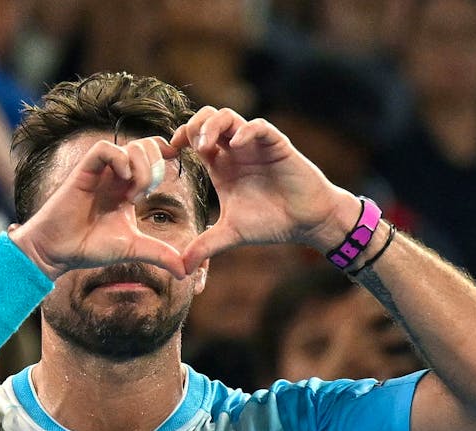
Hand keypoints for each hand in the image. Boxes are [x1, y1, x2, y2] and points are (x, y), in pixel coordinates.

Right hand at [9, 136, 186, 279]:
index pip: (152, 156)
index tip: (174, 173)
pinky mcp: (84, 171)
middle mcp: (116, 175)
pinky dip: (119, 161)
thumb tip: (185, 272)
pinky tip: (122, 184)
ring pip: (129, 146)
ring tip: (134, 195)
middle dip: (155, 167)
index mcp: (128, 187)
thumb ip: (160, 255)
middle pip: (146, 146)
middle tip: (146, 195)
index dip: (166, 157)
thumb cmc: (91, 247)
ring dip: (140, 168)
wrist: (59, 252)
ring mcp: (100, 172)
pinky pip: (105, 149)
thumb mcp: (134, 249)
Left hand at [171, 106, 358, 272]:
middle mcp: (235, 150)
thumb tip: (181, 269)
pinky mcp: (276, 144)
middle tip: (186, 145)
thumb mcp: (231, 234)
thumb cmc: (271, 223)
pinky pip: (258, 126)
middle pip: (208, 117)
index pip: (194, 137)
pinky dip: (245, 131)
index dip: (179, 137)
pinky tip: (235, 146)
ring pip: (229, 116)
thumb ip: (205, 246)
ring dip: (213, 126)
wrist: (307, 222)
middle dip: (193, 125)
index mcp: (221, 165)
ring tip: (206, 146)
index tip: (169, 151)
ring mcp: (255, 145)